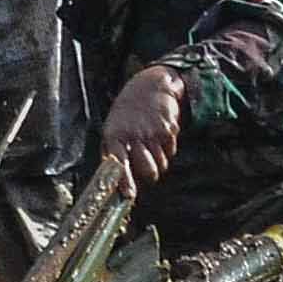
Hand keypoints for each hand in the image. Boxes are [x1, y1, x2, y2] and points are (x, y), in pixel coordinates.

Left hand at [104, 65, 188, 193]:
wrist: (150, 86)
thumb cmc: (126, 113)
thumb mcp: (111, 129)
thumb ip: (111, 152)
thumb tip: (112, 180)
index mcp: (115, 136)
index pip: (119, 163)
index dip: (125, 181)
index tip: (129, 195)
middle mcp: (134, 136)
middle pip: (148, 170)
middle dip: (149, 176)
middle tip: (146, 170)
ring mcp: (153, 134)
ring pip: (161, 163)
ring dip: (158, 162)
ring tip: (151, 148)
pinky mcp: (169, 130)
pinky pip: (171, 151)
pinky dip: (167, 150)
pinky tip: (159, 137)